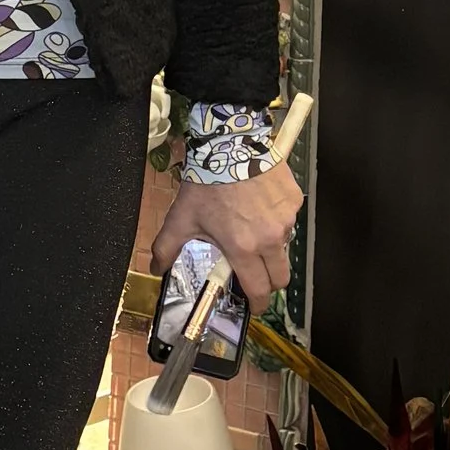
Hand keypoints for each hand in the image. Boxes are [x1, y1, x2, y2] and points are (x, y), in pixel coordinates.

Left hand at [152, 159, 301, 311]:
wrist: (230, 144)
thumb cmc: (205, 183)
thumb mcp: (180, 218)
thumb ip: (166, 248)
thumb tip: (156, 268)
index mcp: (243, 248)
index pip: (259, 290)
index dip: (257, 303)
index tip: (254, 305)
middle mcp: (269, 238)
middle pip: (281, 277)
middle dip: (270, 282)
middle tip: (256, 274)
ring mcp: (286, 219)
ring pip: (284, 247)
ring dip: (271, 248)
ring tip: (252, 230)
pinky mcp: (294, 201)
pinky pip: (289, 220)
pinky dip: (277, 221)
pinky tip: (260, 206)